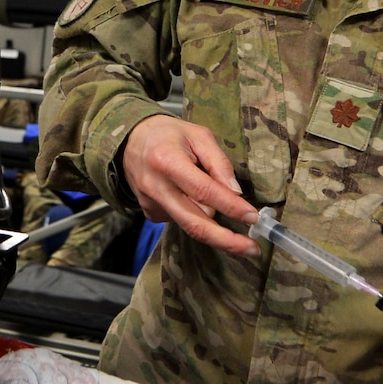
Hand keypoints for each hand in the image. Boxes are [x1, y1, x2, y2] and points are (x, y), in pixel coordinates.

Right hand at [119, 115, 258, 254]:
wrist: (129, 141)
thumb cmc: (168, 134)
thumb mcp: (198, 135)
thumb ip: (219, 162)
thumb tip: (236, 193)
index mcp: (167, 161)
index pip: (204, 191)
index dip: (230, 207)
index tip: (253, 218)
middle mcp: (156, 187)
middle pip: (195, 223)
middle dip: (226, 240)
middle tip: (252, 249)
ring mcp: (151, 204)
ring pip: (191, 224)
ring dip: (212, 218)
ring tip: (212, 194)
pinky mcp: (151, 214)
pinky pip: (182, 220)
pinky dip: (195, 212)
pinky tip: (189, 194)